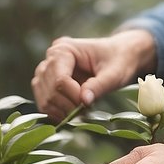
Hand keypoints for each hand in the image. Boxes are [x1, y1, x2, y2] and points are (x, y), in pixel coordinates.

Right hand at [31, 29, 155, 120]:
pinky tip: (71, 114)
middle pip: (49, 89)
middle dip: (66, 105)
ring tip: (79, 113)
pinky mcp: (49, 82)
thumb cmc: (119, 60)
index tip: (88, 105)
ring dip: (60, 110)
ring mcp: (48, 69)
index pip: (60, 79)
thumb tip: (84, 101)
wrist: (120, 55)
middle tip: (85, 112)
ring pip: (43, 96)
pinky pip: (44, 101)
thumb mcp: (114, 74)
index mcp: (65, 49)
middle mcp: (52, 56)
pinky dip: (56, 111)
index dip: (72, 96)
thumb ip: (98, 86)